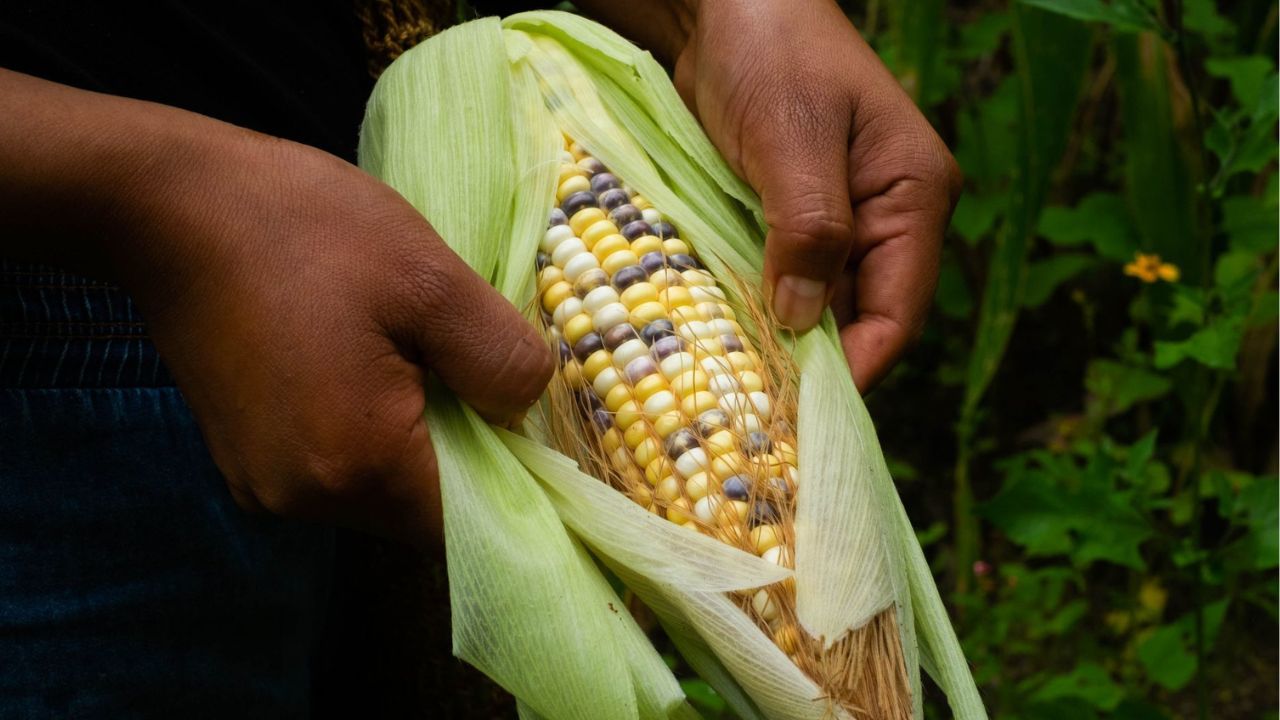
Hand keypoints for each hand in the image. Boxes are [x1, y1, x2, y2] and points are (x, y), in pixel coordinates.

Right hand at [0, 70, 553, 546]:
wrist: (168, 205)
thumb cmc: (303, 228)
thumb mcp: (429, 277)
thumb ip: (498, 357)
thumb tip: (527, 408)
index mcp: (356, 463)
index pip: (472, 518)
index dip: (517, 477)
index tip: (529, 419)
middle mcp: (306, 499)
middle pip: (425, 511)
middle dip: (468, 452)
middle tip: (475, 370)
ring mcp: (266, 486)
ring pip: (382, 491)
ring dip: (419, 440)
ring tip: (420, 356)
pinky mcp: (246, 460)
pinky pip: (338, 469)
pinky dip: (372, 432)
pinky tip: (372, 364)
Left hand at [579, 0, 961, 390]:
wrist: (729, 5)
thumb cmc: (773, 53)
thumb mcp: (792, 138)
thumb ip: (809, 229)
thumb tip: (801, 323)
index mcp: (914, 196)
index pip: (898, 311)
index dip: (855, 369)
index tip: (800, 414)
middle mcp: (886, 218)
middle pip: (859, 319)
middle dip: (811, 365)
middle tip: (753, 413)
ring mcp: (839, 221)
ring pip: (817, 307)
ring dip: (777, 342)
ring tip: (730, 388)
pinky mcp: (792, 219)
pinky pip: (782, 281)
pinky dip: (754, 310)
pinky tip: (718, 337)